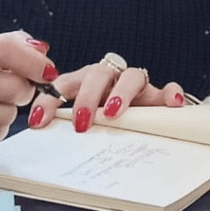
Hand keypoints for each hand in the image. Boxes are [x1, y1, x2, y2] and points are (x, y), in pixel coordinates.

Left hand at [28, 60, 185, 131]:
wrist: (137, 118)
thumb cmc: (100, 120)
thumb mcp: (81, 120)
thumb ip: (65, 125)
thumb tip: (42, 136)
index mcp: (84, 82)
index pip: (63, 84)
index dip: (49, 100)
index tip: (38, 121)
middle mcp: (109, 79)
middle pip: (97, 74)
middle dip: (87, 97)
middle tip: (82, 122)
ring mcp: (135, 86)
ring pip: (131, 76)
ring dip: (121, 93)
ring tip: (114, 112)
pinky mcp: (158, 96)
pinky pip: (167, 89)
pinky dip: (170, 93)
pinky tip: (171, 104)